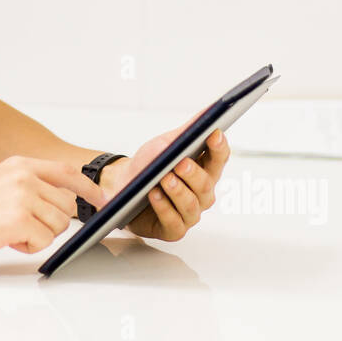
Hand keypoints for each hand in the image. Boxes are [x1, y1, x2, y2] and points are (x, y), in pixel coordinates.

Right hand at [0, 156, 106, 259]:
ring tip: (10, 231)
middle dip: (51, 221)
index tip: (101, 198)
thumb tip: (60, 199)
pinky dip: (28, 247)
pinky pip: (44, 241)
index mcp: (20, 164)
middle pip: (66, 204)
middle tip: (23, 225)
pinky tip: (6, 239)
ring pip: (58, 225)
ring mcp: (23, 197)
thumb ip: (29, 184)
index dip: (88, 186)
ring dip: (38, 235)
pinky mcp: (19, 220)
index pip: (66, 172)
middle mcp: (24, 176)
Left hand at [99, 126, 230, 240]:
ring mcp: (189, 213)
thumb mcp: (166, 143)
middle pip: (206, 184)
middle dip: (193, 173)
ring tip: (163, 179)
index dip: (219, 147)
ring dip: (177, 191)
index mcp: (205, 170)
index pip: (220, 158)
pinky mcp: (173, 230)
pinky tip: (154, 195)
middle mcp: (201, 194)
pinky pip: (174, 222)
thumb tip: (210, 110)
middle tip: (180, 163)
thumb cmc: (148, 165)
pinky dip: (163, 207)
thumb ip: (189, 129)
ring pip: (191, 205)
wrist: (121, 185)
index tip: (213, 134)